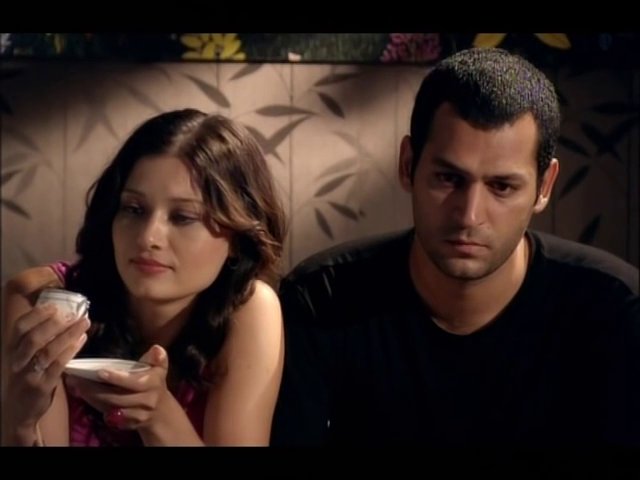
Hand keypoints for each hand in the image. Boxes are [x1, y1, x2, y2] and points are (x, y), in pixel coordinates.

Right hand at [4, 304, 89, 429]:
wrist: (17, 412)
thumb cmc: (24, 379)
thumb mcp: (23, 359)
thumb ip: (36, 342)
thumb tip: (61, 318)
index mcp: (12, 351)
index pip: (19, 328)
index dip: (36, 315)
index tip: (54, 306)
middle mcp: (17, 361)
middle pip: (33, 338)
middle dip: (55, 323)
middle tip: (74, 314)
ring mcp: (28, 375)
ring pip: (47, 351)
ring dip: (68, 334)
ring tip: (84, 323)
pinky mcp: (41, 386)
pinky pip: (57, 366)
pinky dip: (70, 351)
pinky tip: (82, 340)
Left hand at [65, 345, 169, 430]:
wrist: (160, 411)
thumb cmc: (154, 383)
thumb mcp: (159, 368)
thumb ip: (157, 358)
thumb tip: (156, 348)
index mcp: (152, 384)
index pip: (133, 382)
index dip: (117, 378)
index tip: (100, 372)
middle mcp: (146, 401)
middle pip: (116, 398)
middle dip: (95, 390)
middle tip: (76, 379)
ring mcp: (137, 415)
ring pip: (110, 408)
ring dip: (92, 399)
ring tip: (77, 387)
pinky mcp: (128, 424)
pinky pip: (109, 418)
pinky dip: (96, 407)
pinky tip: (86, 397)